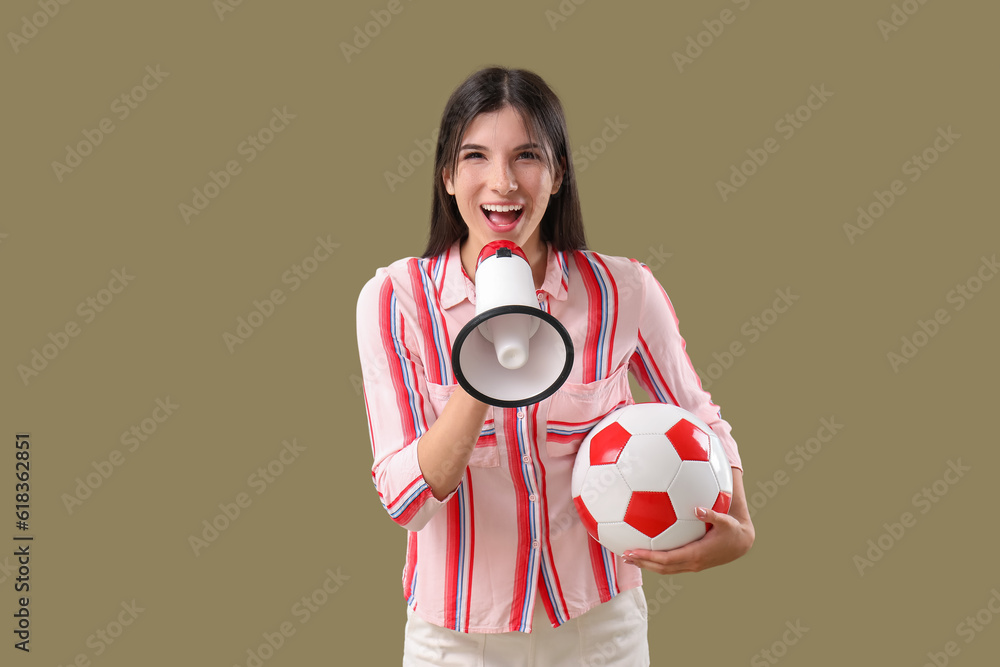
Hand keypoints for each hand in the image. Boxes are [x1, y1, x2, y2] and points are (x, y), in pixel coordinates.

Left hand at [621, 469, 754, 573]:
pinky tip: (646, 551)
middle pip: (661, 568)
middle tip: (624, 555)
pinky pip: (671, 565)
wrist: (742, 544)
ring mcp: (692, 565)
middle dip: (642, 563)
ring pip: (665, 569)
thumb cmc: (733, 530)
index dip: (648, 557)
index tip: (632, 551)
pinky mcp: (692, 562)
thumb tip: (697, 508)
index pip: (666, 559)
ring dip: (647, 564)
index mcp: (696, 554)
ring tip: (629, 556)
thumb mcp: (725, 520)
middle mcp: (692, 563)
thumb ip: (711, 514)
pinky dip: (656, 561)